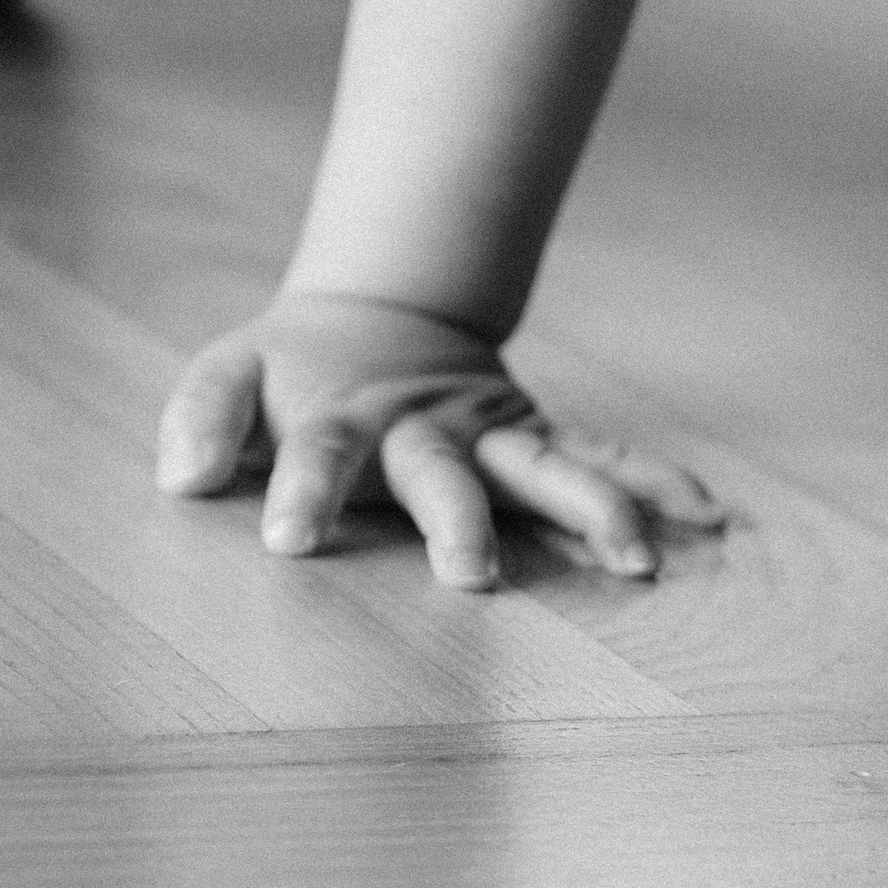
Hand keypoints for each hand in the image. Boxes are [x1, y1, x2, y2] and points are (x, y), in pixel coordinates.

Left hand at [154, 289, 723, 589]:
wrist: (375, 312)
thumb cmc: (291, 370)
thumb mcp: (229, 374)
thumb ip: (201, 417)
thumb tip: (178, 476)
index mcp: (344, 416)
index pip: (318, 451)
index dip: (303, 491)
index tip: (286, 537)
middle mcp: (426, 427)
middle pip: (440, 472)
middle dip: (455, 520)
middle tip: (470, 575)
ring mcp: (489, 434)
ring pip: (542, 468)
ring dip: (588, 509)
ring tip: (635, 559)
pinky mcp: (532, 441)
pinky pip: (601, 459)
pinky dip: (656, 484)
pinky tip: (709, 517)